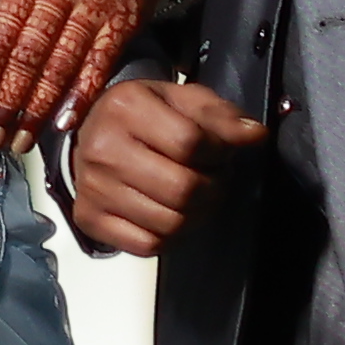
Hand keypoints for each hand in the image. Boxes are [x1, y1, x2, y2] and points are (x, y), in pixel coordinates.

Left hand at [0, 0, 176, 143]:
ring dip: (37, 109)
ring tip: (20, 139)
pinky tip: (62, 124)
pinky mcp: (121, 24)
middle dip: (6, 102)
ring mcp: (92, 9)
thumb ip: (14, 10)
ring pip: (58, 66)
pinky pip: (96, 66)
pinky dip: (79, 98)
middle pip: (26, 56)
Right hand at [64, 75, 263, 257]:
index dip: (220, 153)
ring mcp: (94, 187)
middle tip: (212, 178)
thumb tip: (254, 135)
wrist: (90, 134)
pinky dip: (171, 237)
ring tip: (195, 196)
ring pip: (170, 222)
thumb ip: (220, 115)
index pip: (191, 142)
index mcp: (126, 107)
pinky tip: (171, 214)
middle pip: (183, 189)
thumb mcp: (180, 99)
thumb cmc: (139, 117)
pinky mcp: (91, 218)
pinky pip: (148, 245)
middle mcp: (103, 148)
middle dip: (213, 188)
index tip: (221, 153)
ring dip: (197, 215)